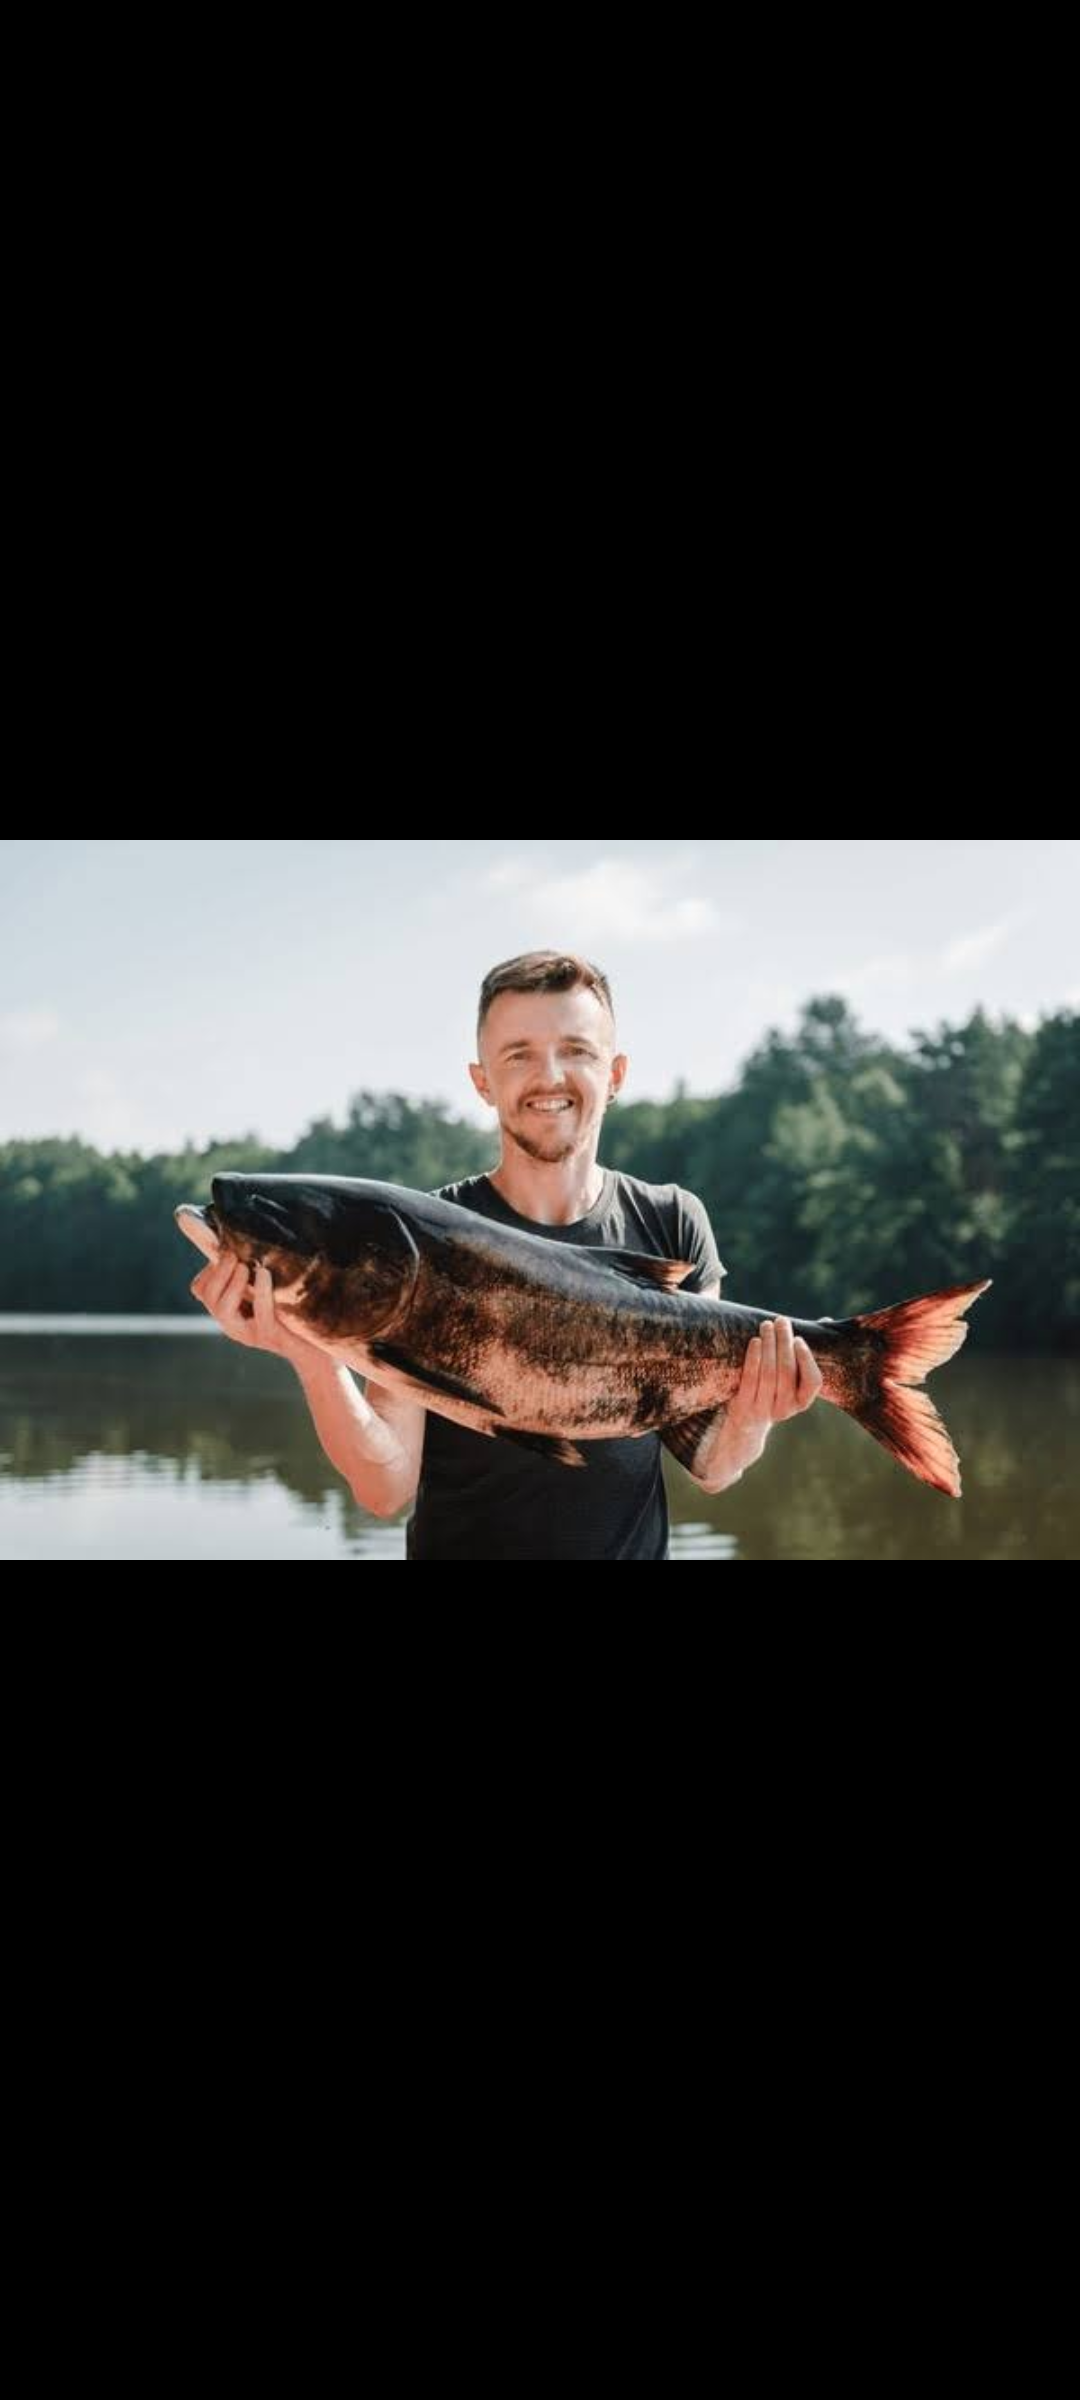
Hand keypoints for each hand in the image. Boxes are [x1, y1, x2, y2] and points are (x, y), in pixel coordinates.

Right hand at [190, 1252, 320, 1367]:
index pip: (200, 1289)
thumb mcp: (267, 1289)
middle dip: (219, 1271)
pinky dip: (261, 1291)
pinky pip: (261, 1313)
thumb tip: (244, 1236)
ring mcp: (249, 1334)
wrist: (317, 1346)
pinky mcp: (270, 1337)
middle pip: (207, 1296)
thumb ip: (252, 1272)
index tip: (228, 1252)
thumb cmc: (292, 1311)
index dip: (210, 1268)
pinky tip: (265, 1274)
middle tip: (235, 1256)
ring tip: (245, 1267)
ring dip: (232, 1282)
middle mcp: (232, 1324)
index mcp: (227, 1311)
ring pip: (222, 1309)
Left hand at [726, 1318, 822, 1458]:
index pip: (813, 1382)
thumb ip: (808, 1350)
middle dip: (784, 1343)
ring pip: (769, 1374)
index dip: (806, 1359)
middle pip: (787, 1372)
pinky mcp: (744, 1406)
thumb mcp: (792, 1376)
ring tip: (766, 1325)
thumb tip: (827, 1321)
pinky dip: (754, 1358)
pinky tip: (755, 1341)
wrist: (747, 1419)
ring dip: (769, 1345)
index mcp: (802, 1402)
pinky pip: (750, 1379)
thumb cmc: (775, 1387)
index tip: (798, 1339)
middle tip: (781, 1321)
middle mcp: (786, 1409)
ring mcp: (764, 1410)